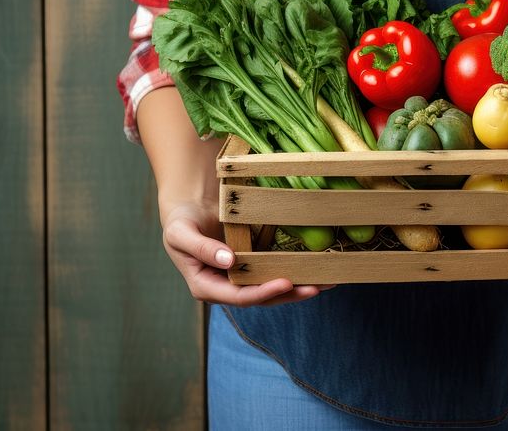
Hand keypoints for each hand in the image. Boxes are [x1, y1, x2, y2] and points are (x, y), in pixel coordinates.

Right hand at [162, 201, 333, 306]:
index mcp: (207, 287)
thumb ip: (201, 248)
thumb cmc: (180, 221)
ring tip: (326, 282)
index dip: (263, 292)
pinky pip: (274, 271)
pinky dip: (294, 270)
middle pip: (262, 298)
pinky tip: (316, 267)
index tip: (285, 283)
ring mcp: (240, 278)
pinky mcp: (252, 265)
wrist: (188, 209)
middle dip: (289, 294)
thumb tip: (228, 261)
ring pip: (272, 288)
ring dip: (298, 287)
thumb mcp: (181, 233)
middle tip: (317, 287)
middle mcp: (226, 287)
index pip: (239, 297)